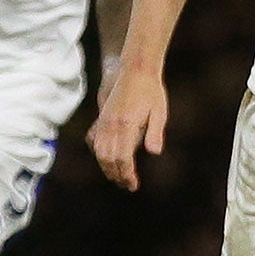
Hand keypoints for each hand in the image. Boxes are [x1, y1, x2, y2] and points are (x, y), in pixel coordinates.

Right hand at [88, 65, 167, 190]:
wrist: (135, 70)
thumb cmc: (151, 91)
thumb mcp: (159, 111)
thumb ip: (155, 132)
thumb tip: (154, 152)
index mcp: (127, 125)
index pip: (123, 157)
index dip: (127, 174)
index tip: (133, 185)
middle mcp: (112, 125)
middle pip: (108, 158)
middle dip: (116, 175)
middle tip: (127, 185)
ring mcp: (104, 121)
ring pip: (99, 152)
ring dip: (106, 167)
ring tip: (117, 177)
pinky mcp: (102, 118)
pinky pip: (95, 141)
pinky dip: (99, 154)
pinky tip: (106, 160)